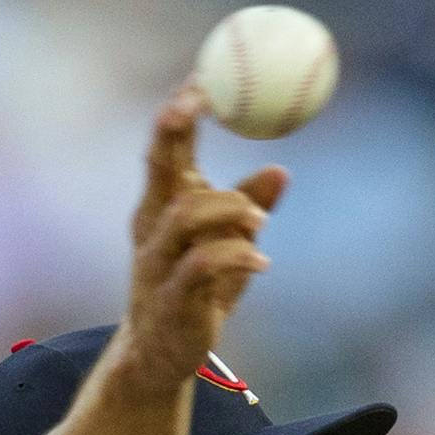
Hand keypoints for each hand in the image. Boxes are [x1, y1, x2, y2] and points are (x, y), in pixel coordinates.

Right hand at [114, 84, 288, 400]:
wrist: (161, 357)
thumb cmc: (194, 294)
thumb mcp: (228, 244)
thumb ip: (248, 207)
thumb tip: (280, 169)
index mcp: (162, 207)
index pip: (164, 148)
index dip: (179, 110)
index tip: (202, 77)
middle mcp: (153, 229)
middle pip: (160, 167)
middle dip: (175, 128)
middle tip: (205, 102)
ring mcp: (158, 264)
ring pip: (187, 214)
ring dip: (230, 207)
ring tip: (260, 220)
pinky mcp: (173, 300)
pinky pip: (203, 265)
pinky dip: (236, 255)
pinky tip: (262, 259)